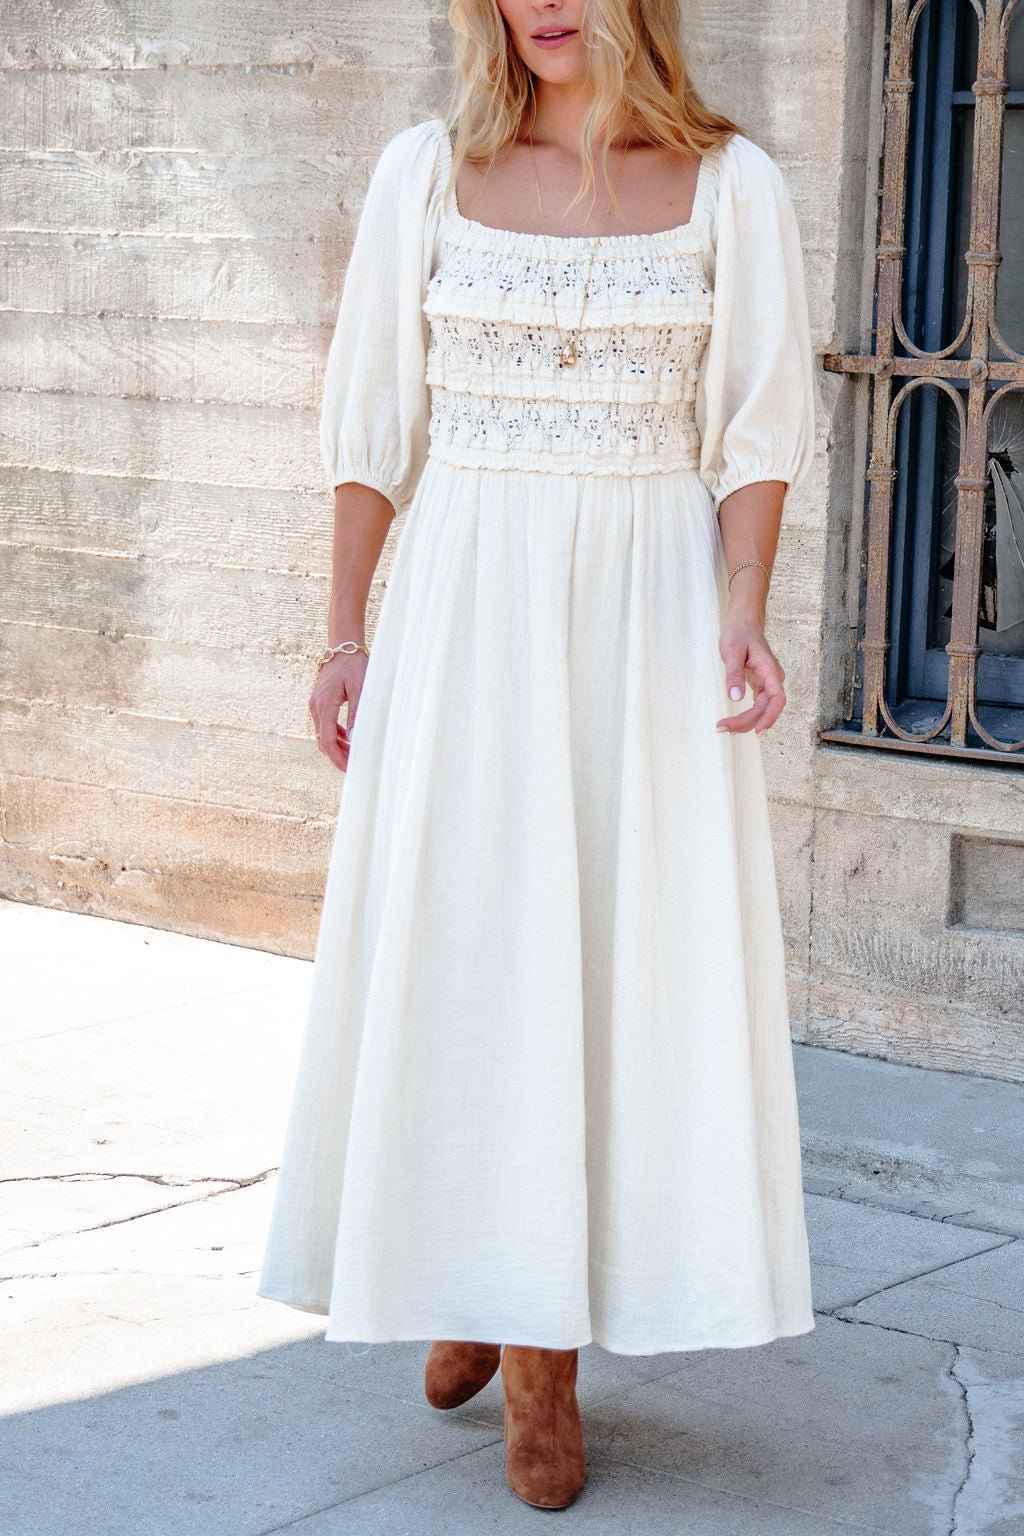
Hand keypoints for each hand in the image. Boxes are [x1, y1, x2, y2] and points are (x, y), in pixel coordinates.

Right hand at [309, 652, 367, 771]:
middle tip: (355, 765)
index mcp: (324, 704)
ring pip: (323, 734)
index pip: (327, 740)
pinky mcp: (320, 702)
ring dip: (337, 746)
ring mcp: (316, 704)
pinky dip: (335, 735)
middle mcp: (316, 706)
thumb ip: (356, 714)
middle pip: (323, 741)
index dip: (338, 758)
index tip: (350, 769)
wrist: (342, 646)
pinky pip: (325, 724)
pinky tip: (349, 738)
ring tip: (354, 754)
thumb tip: (356, 740)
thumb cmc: (354, 664)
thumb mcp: (360, 689)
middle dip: (337, 756)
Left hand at [716, 616, 786, 734]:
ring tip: (724, 728)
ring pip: (761, 710)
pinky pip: (757, 706)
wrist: (744, 622)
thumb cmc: (739, 633)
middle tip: (722, 728)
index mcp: (770, 670)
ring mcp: (767, 683)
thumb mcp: (732, 651)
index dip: (770, 717)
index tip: (758, 731)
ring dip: (745, 722)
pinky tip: (733, 723)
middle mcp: (772, 679)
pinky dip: (746, 716)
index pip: (777, 699)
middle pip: (766, 708)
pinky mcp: (759, 685)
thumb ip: (734, 674)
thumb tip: (735, 697)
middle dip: (747, 722)